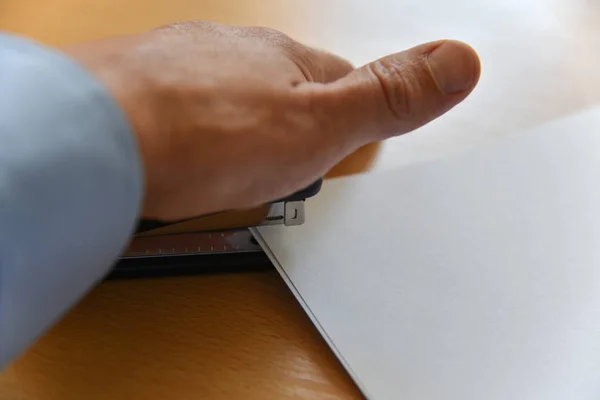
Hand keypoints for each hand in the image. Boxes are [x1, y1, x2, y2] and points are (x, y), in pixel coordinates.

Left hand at [65, 21, 479, 219]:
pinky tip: (185, 157)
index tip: (361, 128)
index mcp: (282, 60)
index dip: (353, 107)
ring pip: (227, 99)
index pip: (336, 77)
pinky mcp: (140, 96)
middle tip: (299, 161)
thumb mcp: (321, 124)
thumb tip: (460, 62)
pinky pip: (180, 114)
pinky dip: (191, 136)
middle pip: (279, 87)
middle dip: (293, 122)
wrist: (99, 140)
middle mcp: (231, 54)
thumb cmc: (205, 133)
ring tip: (241, 166)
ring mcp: (181, 71)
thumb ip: (387, 96)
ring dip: (238, 130)